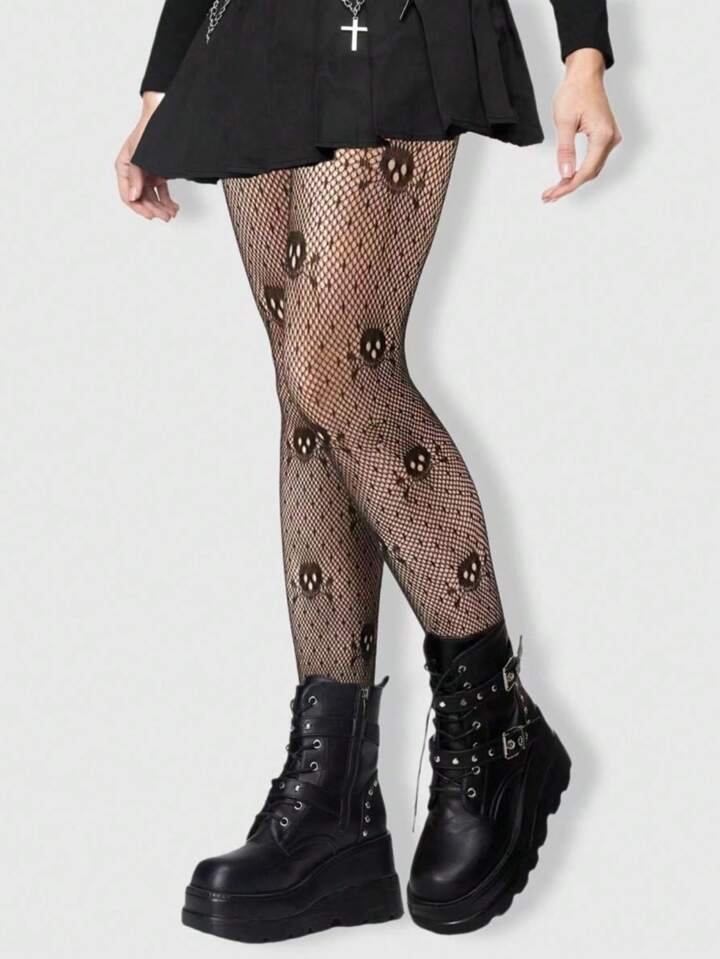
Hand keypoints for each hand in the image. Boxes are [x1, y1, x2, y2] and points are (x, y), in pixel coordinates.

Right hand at [115, 93, 178, 220]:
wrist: (162, 113)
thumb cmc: (148, 129)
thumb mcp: (138, 154)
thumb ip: (134, 176)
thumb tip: (133, 196)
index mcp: (124, 167)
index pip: (128, 195)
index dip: (139, 208)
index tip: (150, 215)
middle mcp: (134, 171)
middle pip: (142, 199)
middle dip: (154, 209)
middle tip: (165, 216)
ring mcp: (146, 172)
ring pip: (152, 197)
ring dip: (161, 207)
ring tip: (171, 212)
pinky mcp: (158, 171)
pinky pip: (160, 190)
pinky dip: (166, 199)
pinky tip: (173, 205)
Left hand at [543, 49, 621, 202]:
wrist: (585, 74)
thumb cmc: (574, 92)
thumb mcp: (564, 122)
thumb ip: (565, 150)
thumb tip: (564, 175)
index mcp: (603, 136)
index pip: (585, 171)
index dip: (568, 186)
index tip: (551, 194)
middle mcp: (611, 139)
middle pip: (590, 173)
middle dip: (569, 186)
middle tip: (548, 196)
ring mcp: (610, 138)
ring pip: (592, 168)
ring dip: (573, 180)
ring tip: (554, 190)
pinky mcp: (606, 136)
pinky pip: (593, 159)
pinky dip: (579, 169)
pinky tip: (566, 177)